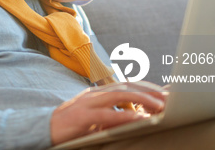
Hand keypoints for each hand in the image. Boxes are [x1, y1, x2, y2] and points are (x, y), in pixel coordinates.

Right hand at [50, 81, 166, 144]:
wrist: (43, 129)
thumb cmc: (71, 126)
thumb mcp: (94, 118)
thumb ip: (112, 114)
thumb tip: (138, 116)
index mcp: (98, 93)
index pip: (127, 85)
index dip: (147, 87)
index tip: (166, 93)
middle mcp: (95, 94)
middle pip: (127, 86)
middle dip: (150, 91)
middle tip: (171, 98)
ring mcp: (88, 103)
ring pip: (119, 95)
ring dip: (142, 100)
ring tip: (161, 107)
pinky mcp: (82, 116)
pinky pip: (107, 114)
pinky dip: (124, 115)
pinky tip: (139, 118)